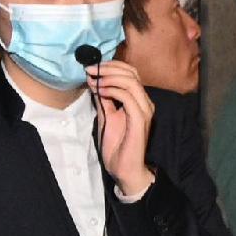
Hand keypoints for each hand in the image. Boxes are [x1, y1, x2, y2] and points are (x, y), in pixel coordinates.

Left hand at [85, 61, 157, 195]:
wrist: (124, 169)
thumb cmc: (117, 146)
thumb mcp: (106, 117)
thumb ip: (104, 100)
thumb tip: (95, 81)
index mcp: (139, 101)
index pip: (130, 73)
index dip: (112, 66)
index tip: (92, 67)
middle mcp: (145, 103)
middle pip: (131, 73)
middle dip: (109, 68)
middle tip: (90, 70)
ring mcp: (144, 111)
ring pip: (131, 82)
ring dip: (110, 78)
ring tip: (95, 81)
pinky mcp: (140, 120)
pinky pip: (128, 97)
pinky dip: (113, 90)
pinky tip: (100, 92)